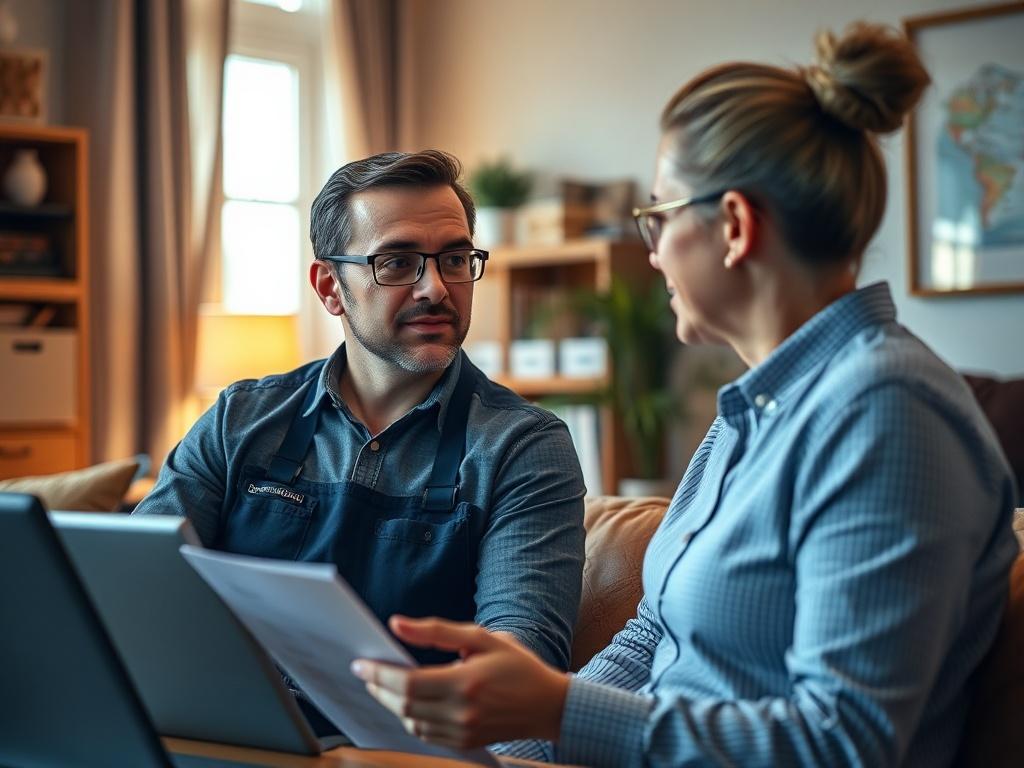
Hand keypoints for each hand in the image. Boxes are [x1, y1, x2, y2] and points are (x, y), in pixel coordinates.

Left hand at [351, 615, 569, 749]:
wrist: (548, 705)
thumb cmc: (517, 666)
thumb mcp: (481, 638)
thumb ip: (436, 632)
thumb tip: (397, 625)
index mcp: (465, 683)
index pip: (407, 683)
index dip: (378, 673)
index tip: (360, 663)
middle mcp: (462, 712)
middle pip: (403, 705)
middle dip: (379, 688)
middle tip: (366, 671)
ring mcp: (463, 732)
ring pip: (410, 722)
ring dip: (392, 704)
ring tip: (384, 685)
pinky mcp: (464, 743)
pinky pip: (425, 734)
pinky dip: (410, 718)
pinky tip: (408, 702)